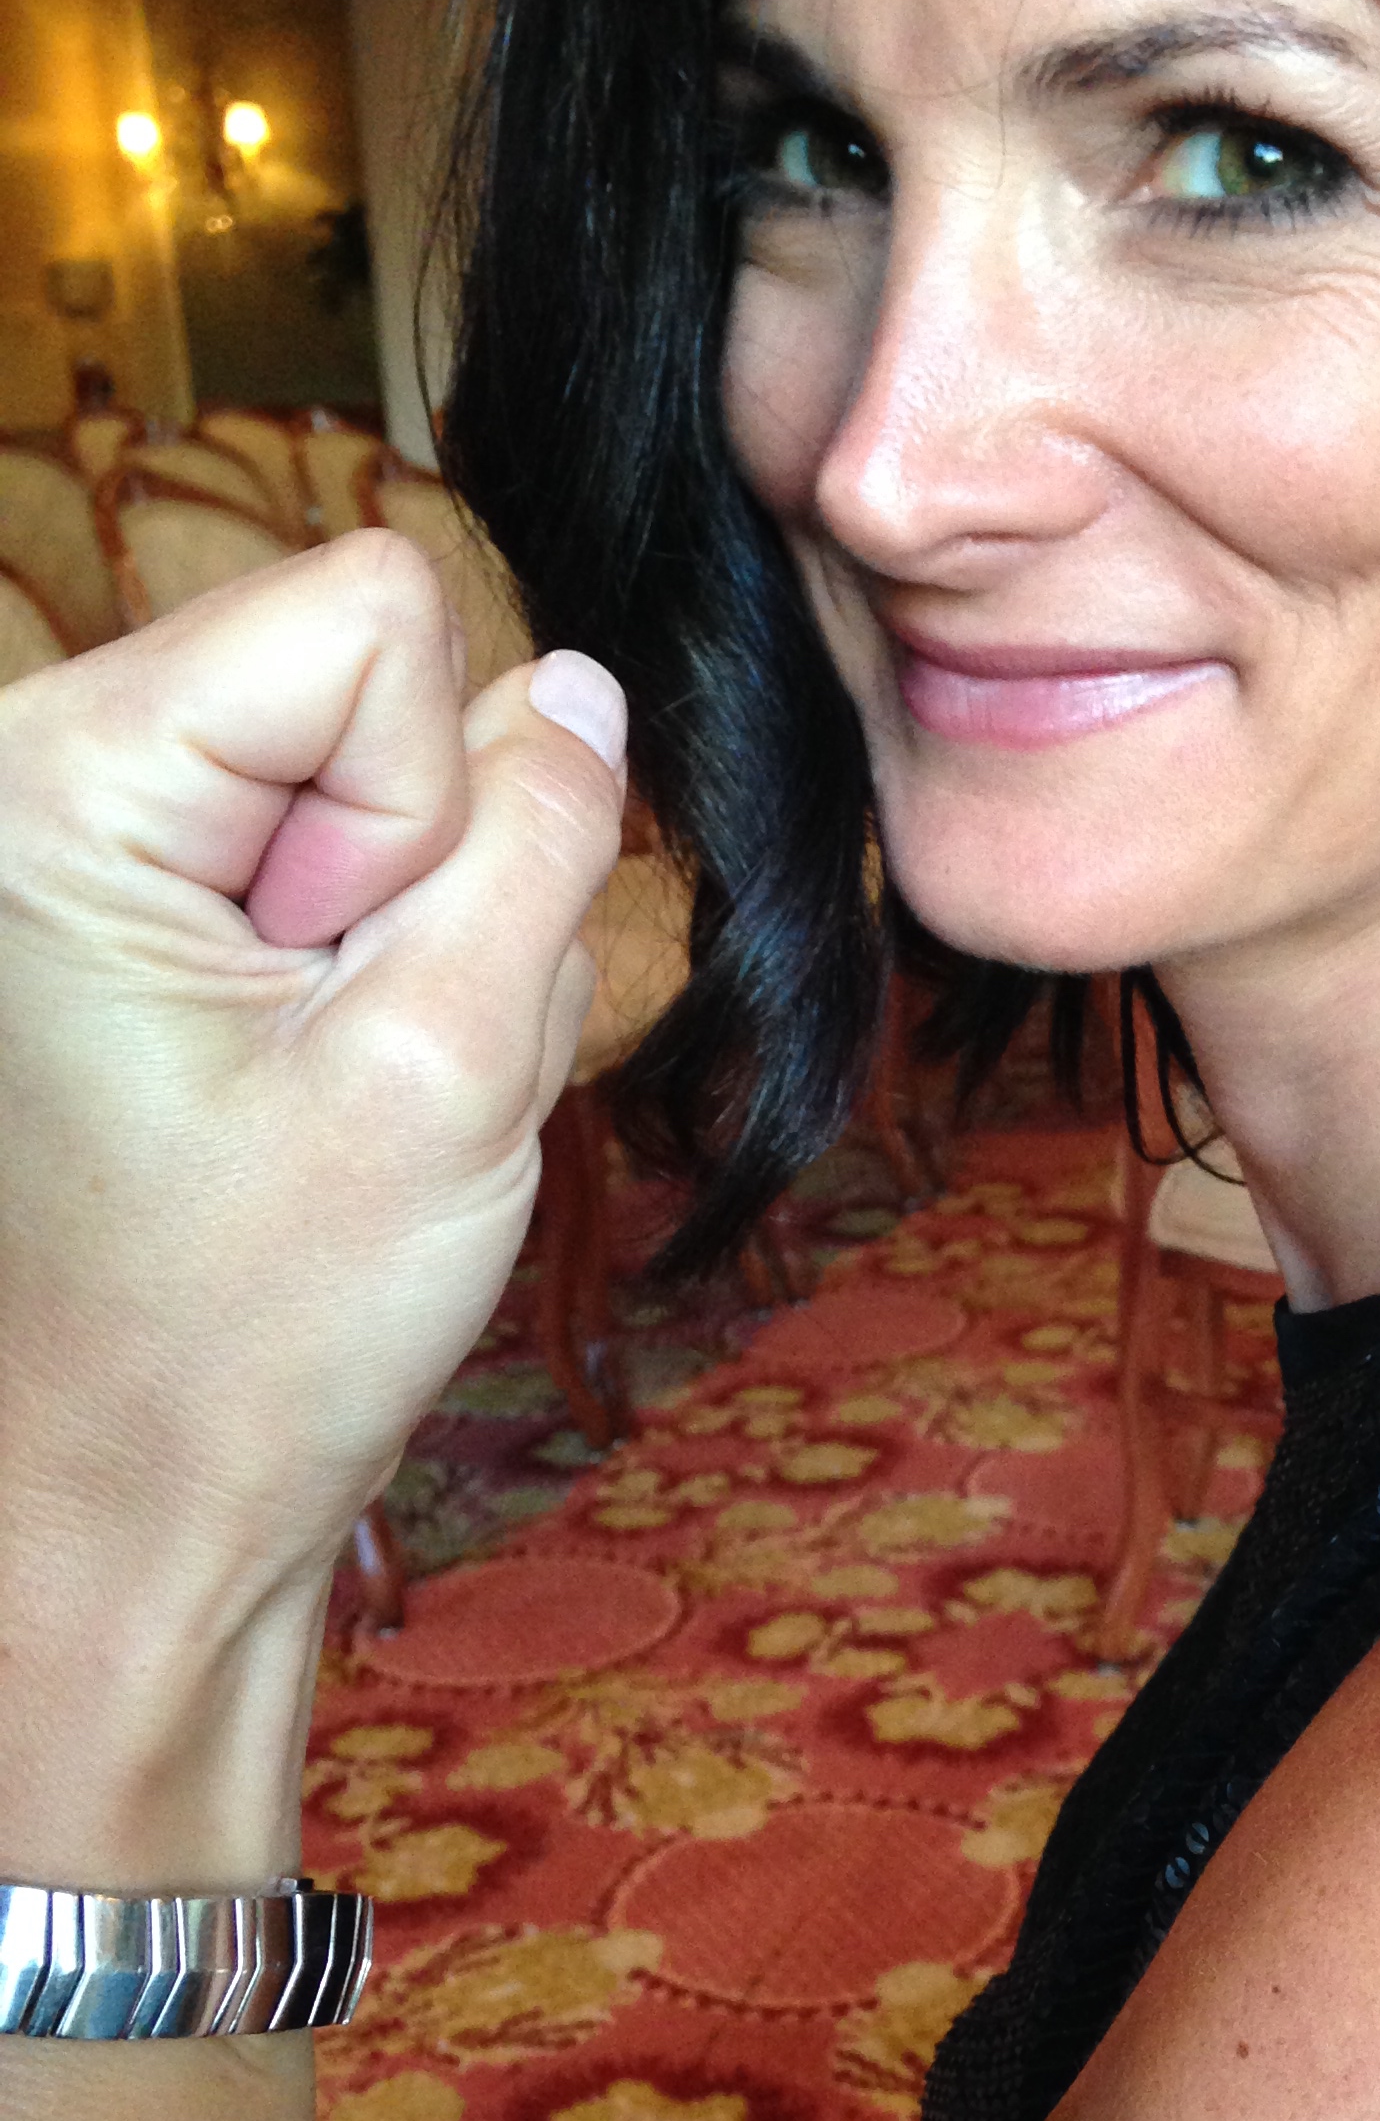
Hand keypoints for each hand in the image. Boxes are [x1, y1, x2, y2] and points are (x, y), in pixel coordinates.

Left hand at [0, 532, 625, 1880]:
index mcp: (57, 783)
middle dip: (422, 871)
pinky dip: (374, 980)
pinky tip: (321, 1098)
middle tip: (347, 1060)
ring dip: (414, 945)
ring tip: (336, 1096)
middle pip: (373, 686)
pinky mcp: (125, 911)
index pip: (374, 610)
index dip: (428, 799)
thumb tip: (584, 690)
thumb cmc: (253, 1335)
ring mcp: (77, 847)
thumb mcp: (453, 1074)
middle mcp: (37, 778)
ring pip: (380, 782)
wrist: (133, 1510)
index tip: (346, 981)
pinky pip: (337, 864)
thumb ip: (540, 849)